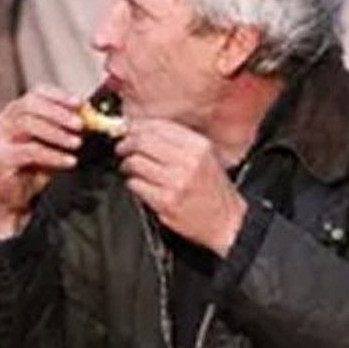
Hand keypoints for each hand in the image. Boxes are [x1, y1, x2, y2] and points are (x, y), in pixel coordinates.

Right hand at [0, 85, 83, 236]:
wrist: (16, 196)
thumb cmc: (35, 166)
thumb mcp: (53, 142)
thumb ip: (67, 126)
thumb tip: (90, 113)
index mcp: (16, 110)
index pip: (37, 93)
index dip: (59, 96)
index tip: (80, 103)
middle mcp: (4, 119)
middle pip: (31, 105)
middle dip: (59, 113)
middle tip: (81, 124)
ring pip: (29, 125)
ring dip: (57, 134)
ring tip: (77, 143)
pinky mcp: (0, 156)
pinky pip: (30, 151)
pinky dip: (53, 155)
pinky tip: (69, 161)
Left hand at [114, 118, 247, 255]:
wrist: (226, 220)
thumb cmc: (212, 189)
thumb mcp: (204, 156)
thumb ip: (176, 141)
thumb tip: (140, 128)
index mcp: (198, 146)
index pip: (158, 126)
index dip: (137, 126)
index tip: (128, 130)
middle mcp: (188, 161)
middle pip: (142, 142)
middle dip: (126, 144)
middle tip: (122, 149)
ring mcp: (176, 182)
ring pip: (135, 162)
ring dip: (127, 165)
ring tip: (130, 168)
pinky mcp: (165, 201)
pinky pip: (136, 184)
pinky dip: (133, 183)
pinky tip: (140, 185)